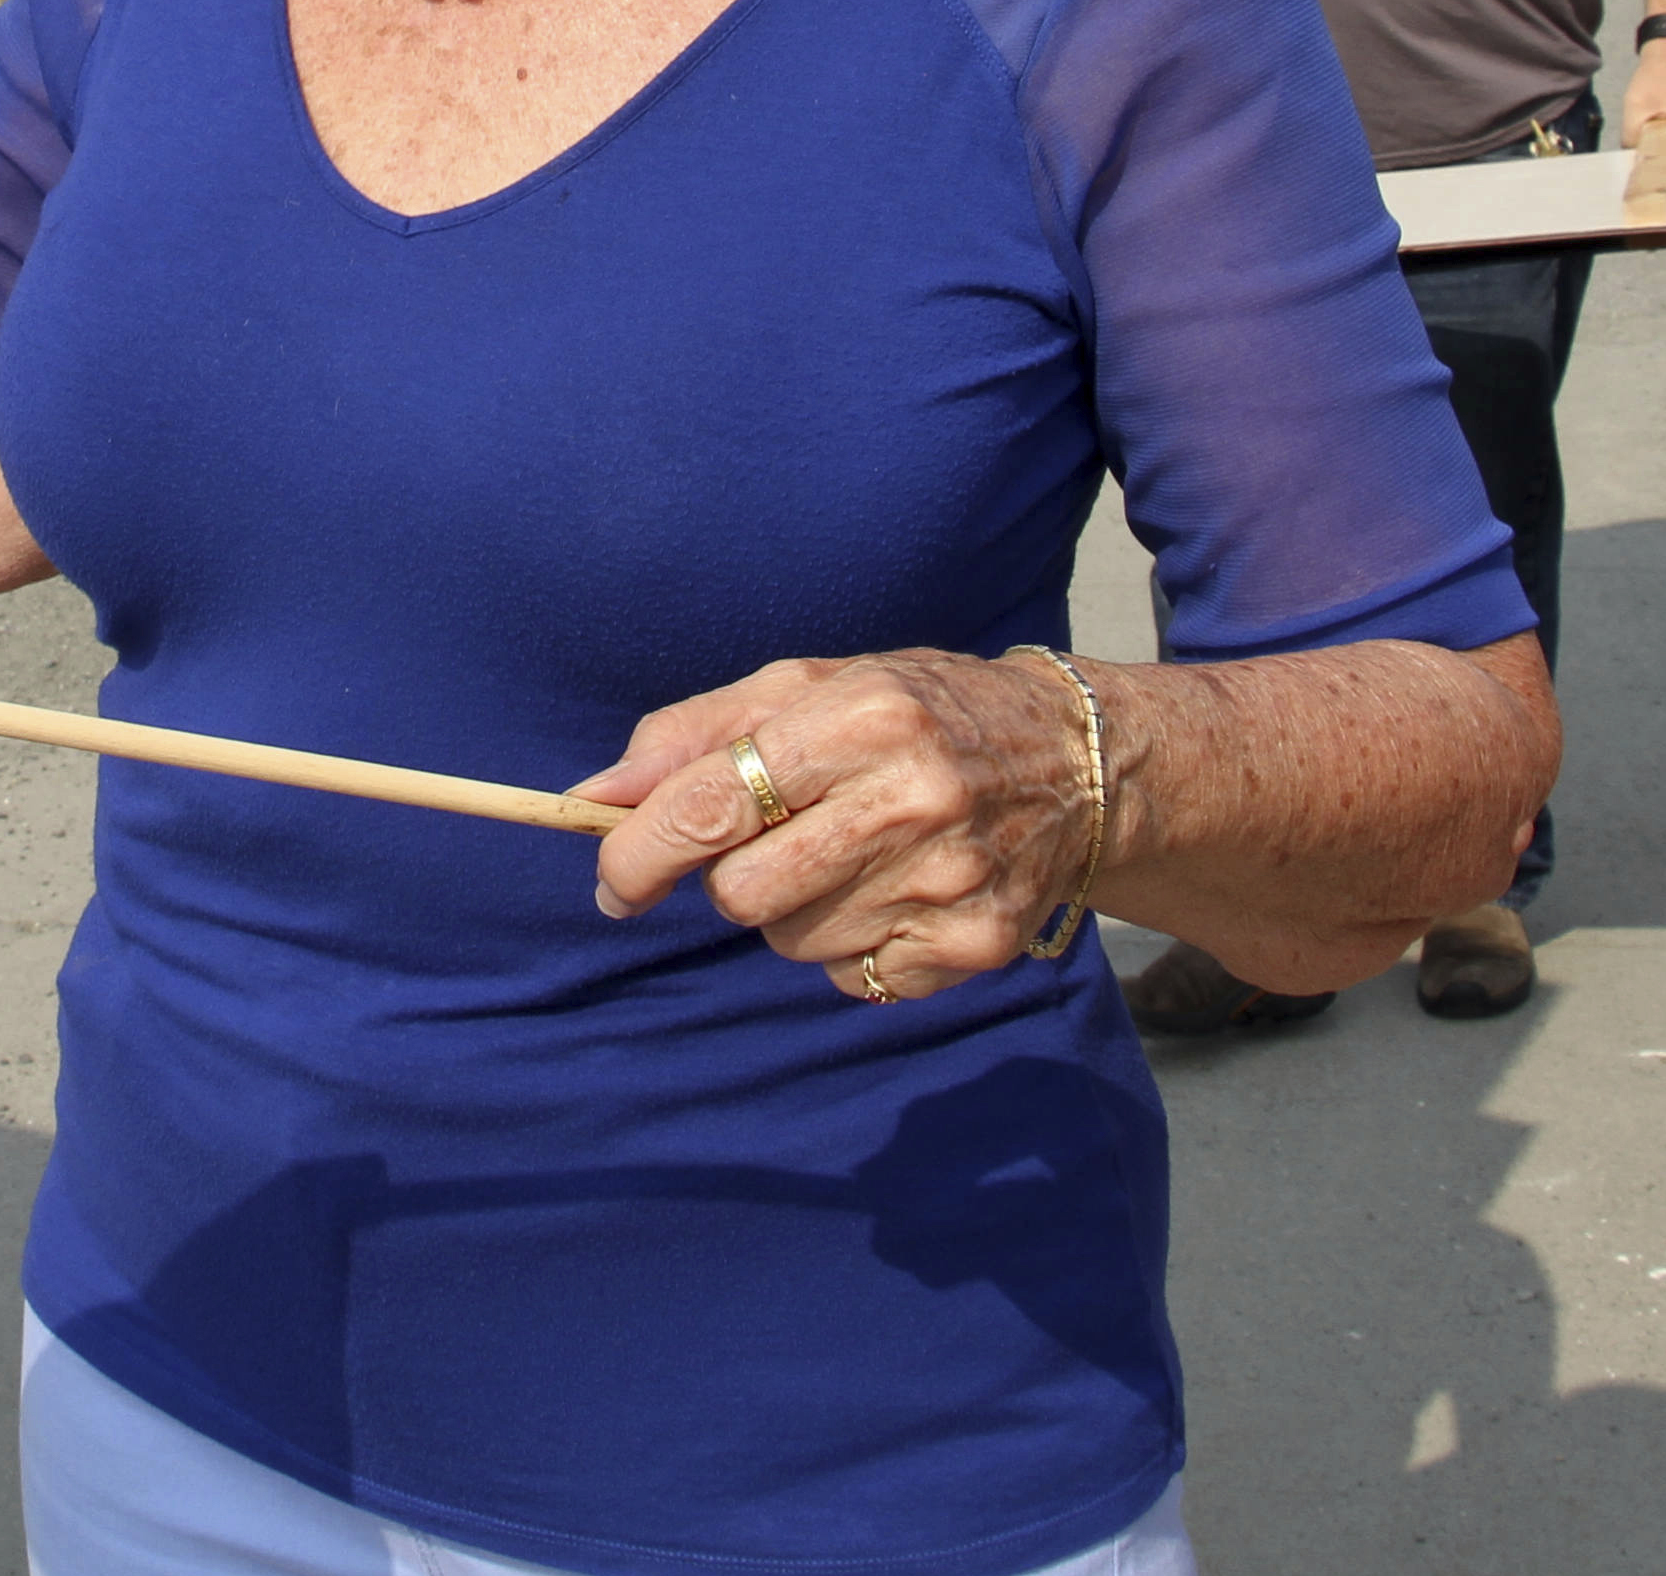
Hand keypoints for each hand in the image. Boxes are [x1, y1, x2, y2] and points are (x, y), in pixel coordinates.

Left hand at [578, 650, 1102, 1002]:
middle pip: (742, 892)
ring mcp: (949, 881)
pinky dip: (852, 946)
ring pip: (791, 942)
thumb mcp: (806, 686)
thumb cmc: (912, 710)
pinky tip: (896, 889)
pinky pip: (853, 979)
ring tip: (851, 852)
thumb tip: (592, 796)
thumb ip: (691, 735)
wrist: (1074, 759)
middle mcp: (910, 799)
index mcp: (858, 717)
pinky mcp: (976, 945)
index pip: (712, 805)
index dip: (639, 853)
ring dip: (793, 909)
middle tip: (772, 838)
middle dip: (729, 875)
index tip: (612, 883)